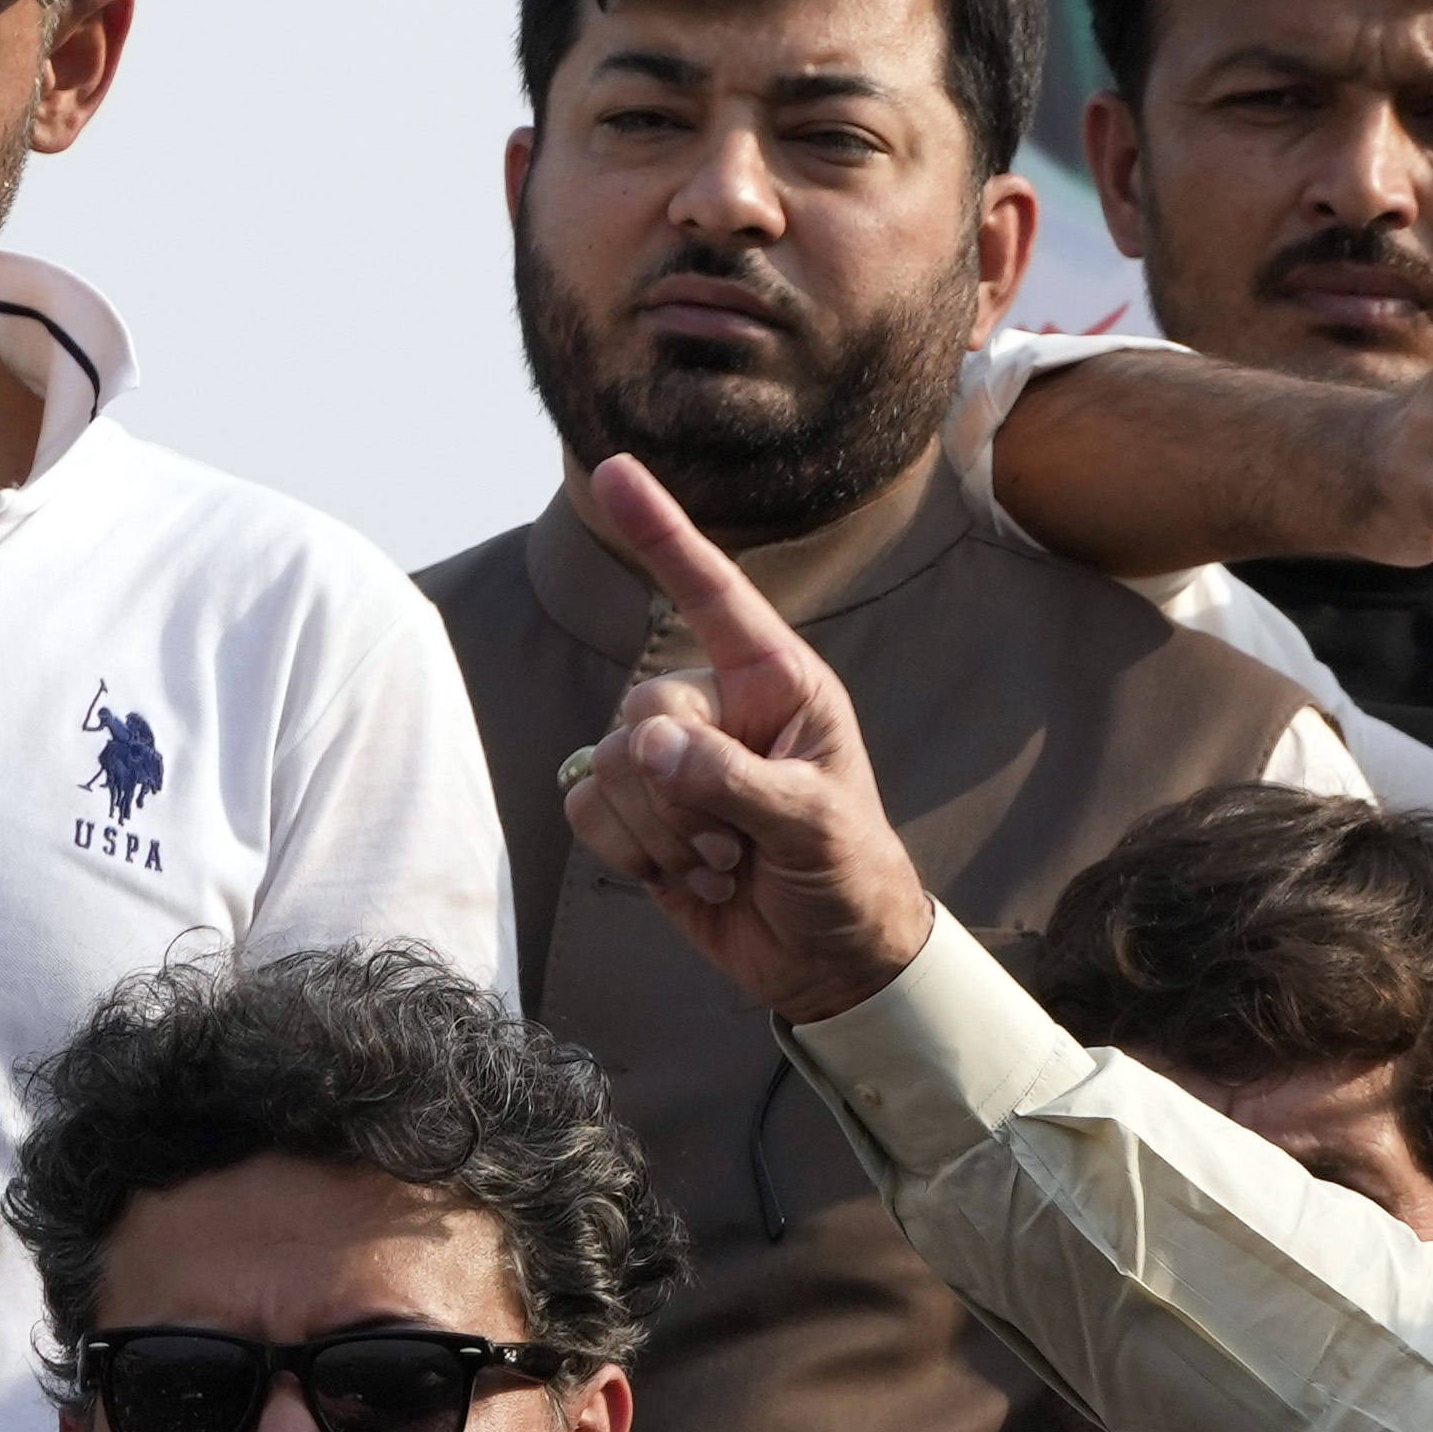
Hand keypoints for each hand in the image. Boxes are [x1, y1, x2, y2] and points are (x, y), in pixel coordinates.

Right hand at [558, 456, 941, 1024]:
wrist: (831, 961)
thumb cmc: (848, 874)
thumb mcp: (812, 823)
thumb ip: (731, 779)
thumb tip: (643, 745)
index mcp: (777, 685)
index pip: (712, 594)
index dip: (662, 532)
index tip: (614, 470)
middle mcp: (717, 710)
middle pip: (642, 710)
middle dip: (683, 791)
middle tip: (741, 843)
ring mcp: (670, 762)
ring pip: (607, 764)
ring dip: (661, 832)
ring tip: (725, 863)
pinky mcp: (635, 815)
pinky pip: (585, 808)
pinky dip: (629, 852)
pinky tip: (687, 877)